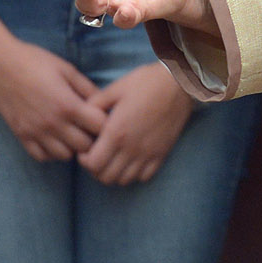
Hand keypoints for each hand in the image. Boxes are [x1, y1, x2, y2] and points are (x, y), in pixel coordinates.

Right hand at [0, 35, 108, 161]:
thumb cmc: (35, 62)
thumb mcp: (67, 69)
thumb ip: (87, 88)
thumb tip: (104, 103)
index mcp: (68, 105)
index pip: (99, 127)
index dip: (105, 122)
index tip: (103, 115)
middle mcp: (53, 124)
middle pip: (85, 146)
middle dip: (92, 137)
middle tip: (90, 126)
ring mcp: (36, 133)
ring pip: (64, 156)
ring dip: (72, 146)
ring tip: (72, 132)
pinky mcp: (21, 136)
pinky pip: (42, 157)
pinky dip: (51, 152)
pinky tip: (54, 137)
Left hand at [78, 62, 194, 185]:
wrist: (179, 83)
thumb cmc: (146, 82)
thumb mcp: (116, 88)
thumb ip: (95, 104)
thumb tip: (81, 115)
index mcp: (117, 132)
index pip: (93, 164)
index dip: (84, 161)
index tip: (85, 150)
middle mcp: (132, 148)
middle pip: (106, 177)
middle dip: (96, 169)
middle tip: (97, 155)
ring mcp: (148, 153)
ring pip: (124, 180)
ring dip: (114, 173)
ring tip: (113, 158)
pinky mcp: (161, 154)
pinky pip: (144, 177)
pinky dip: (134, 173)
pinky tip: (132, 159)